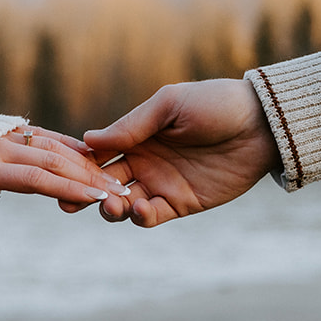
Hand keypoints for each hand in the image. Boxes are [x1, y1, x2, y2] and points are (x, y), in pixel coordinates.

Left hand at [0, 125, 131, 259]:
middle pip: (51, 159)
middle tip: (118, 190)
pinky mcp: (2, 129)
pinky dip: (63, 143)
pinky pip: (39, 134)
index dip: (70, 188)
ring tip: (109, 176)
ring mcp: (1, 135)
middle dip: (87, 175)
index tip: (101, 196)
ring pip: (49, 144)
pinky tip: (86, 151)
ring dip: (81, 160)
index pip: (37, 179)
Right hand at [77, 79, 281, 226]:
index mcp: (137, 135)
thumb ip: (132, 125)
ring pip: (123, 203)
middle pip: (104, 182)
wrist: (261, 125)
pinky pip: (152, 215)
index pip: (98, 153)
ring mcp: (162, 184)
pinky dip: (140, 216)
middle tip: (69, 200)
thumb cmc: (216, 104)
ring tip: (109, 205)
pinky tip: (138, 208)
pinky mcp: (182, 203)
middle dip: (84, 192)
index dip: (78, 164)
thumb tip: (88, 139)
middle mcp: (144, 162)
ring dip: (110, 207)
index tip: (59, 171)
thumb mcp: (170, 105)